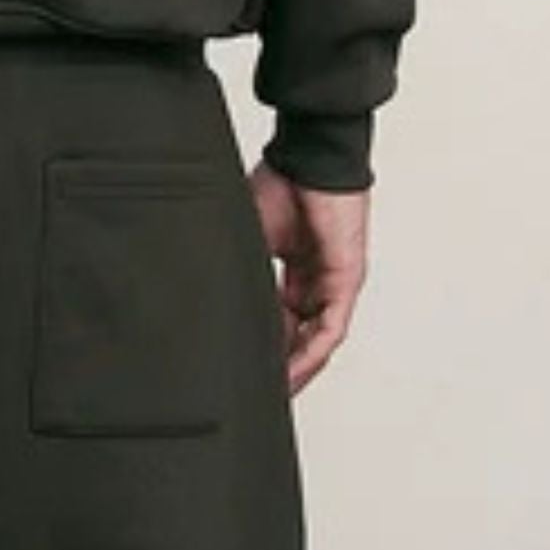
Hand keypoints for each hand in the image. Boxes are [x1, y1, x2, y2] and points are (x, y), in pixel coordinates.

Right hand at [251, 163, 368, 395]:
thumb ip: (239, 270)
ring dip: (298, 369)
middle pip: (299, 338)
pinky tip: (294, 371)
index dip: (264, 349)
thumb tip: (203, 297)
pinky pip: (330, 328)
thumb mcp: (249, 238)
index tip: (244, 371)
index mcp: (292, 272)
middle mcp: (315, 282)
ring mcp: (333, 283)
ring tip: (277, 393)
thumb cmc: (281, 183)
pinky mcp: (346, 280)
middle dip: (281, 368)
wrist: (309, 156)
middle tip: (260, 393)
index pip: (278, 322)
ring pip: (317, 341)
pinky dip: (312, 353)